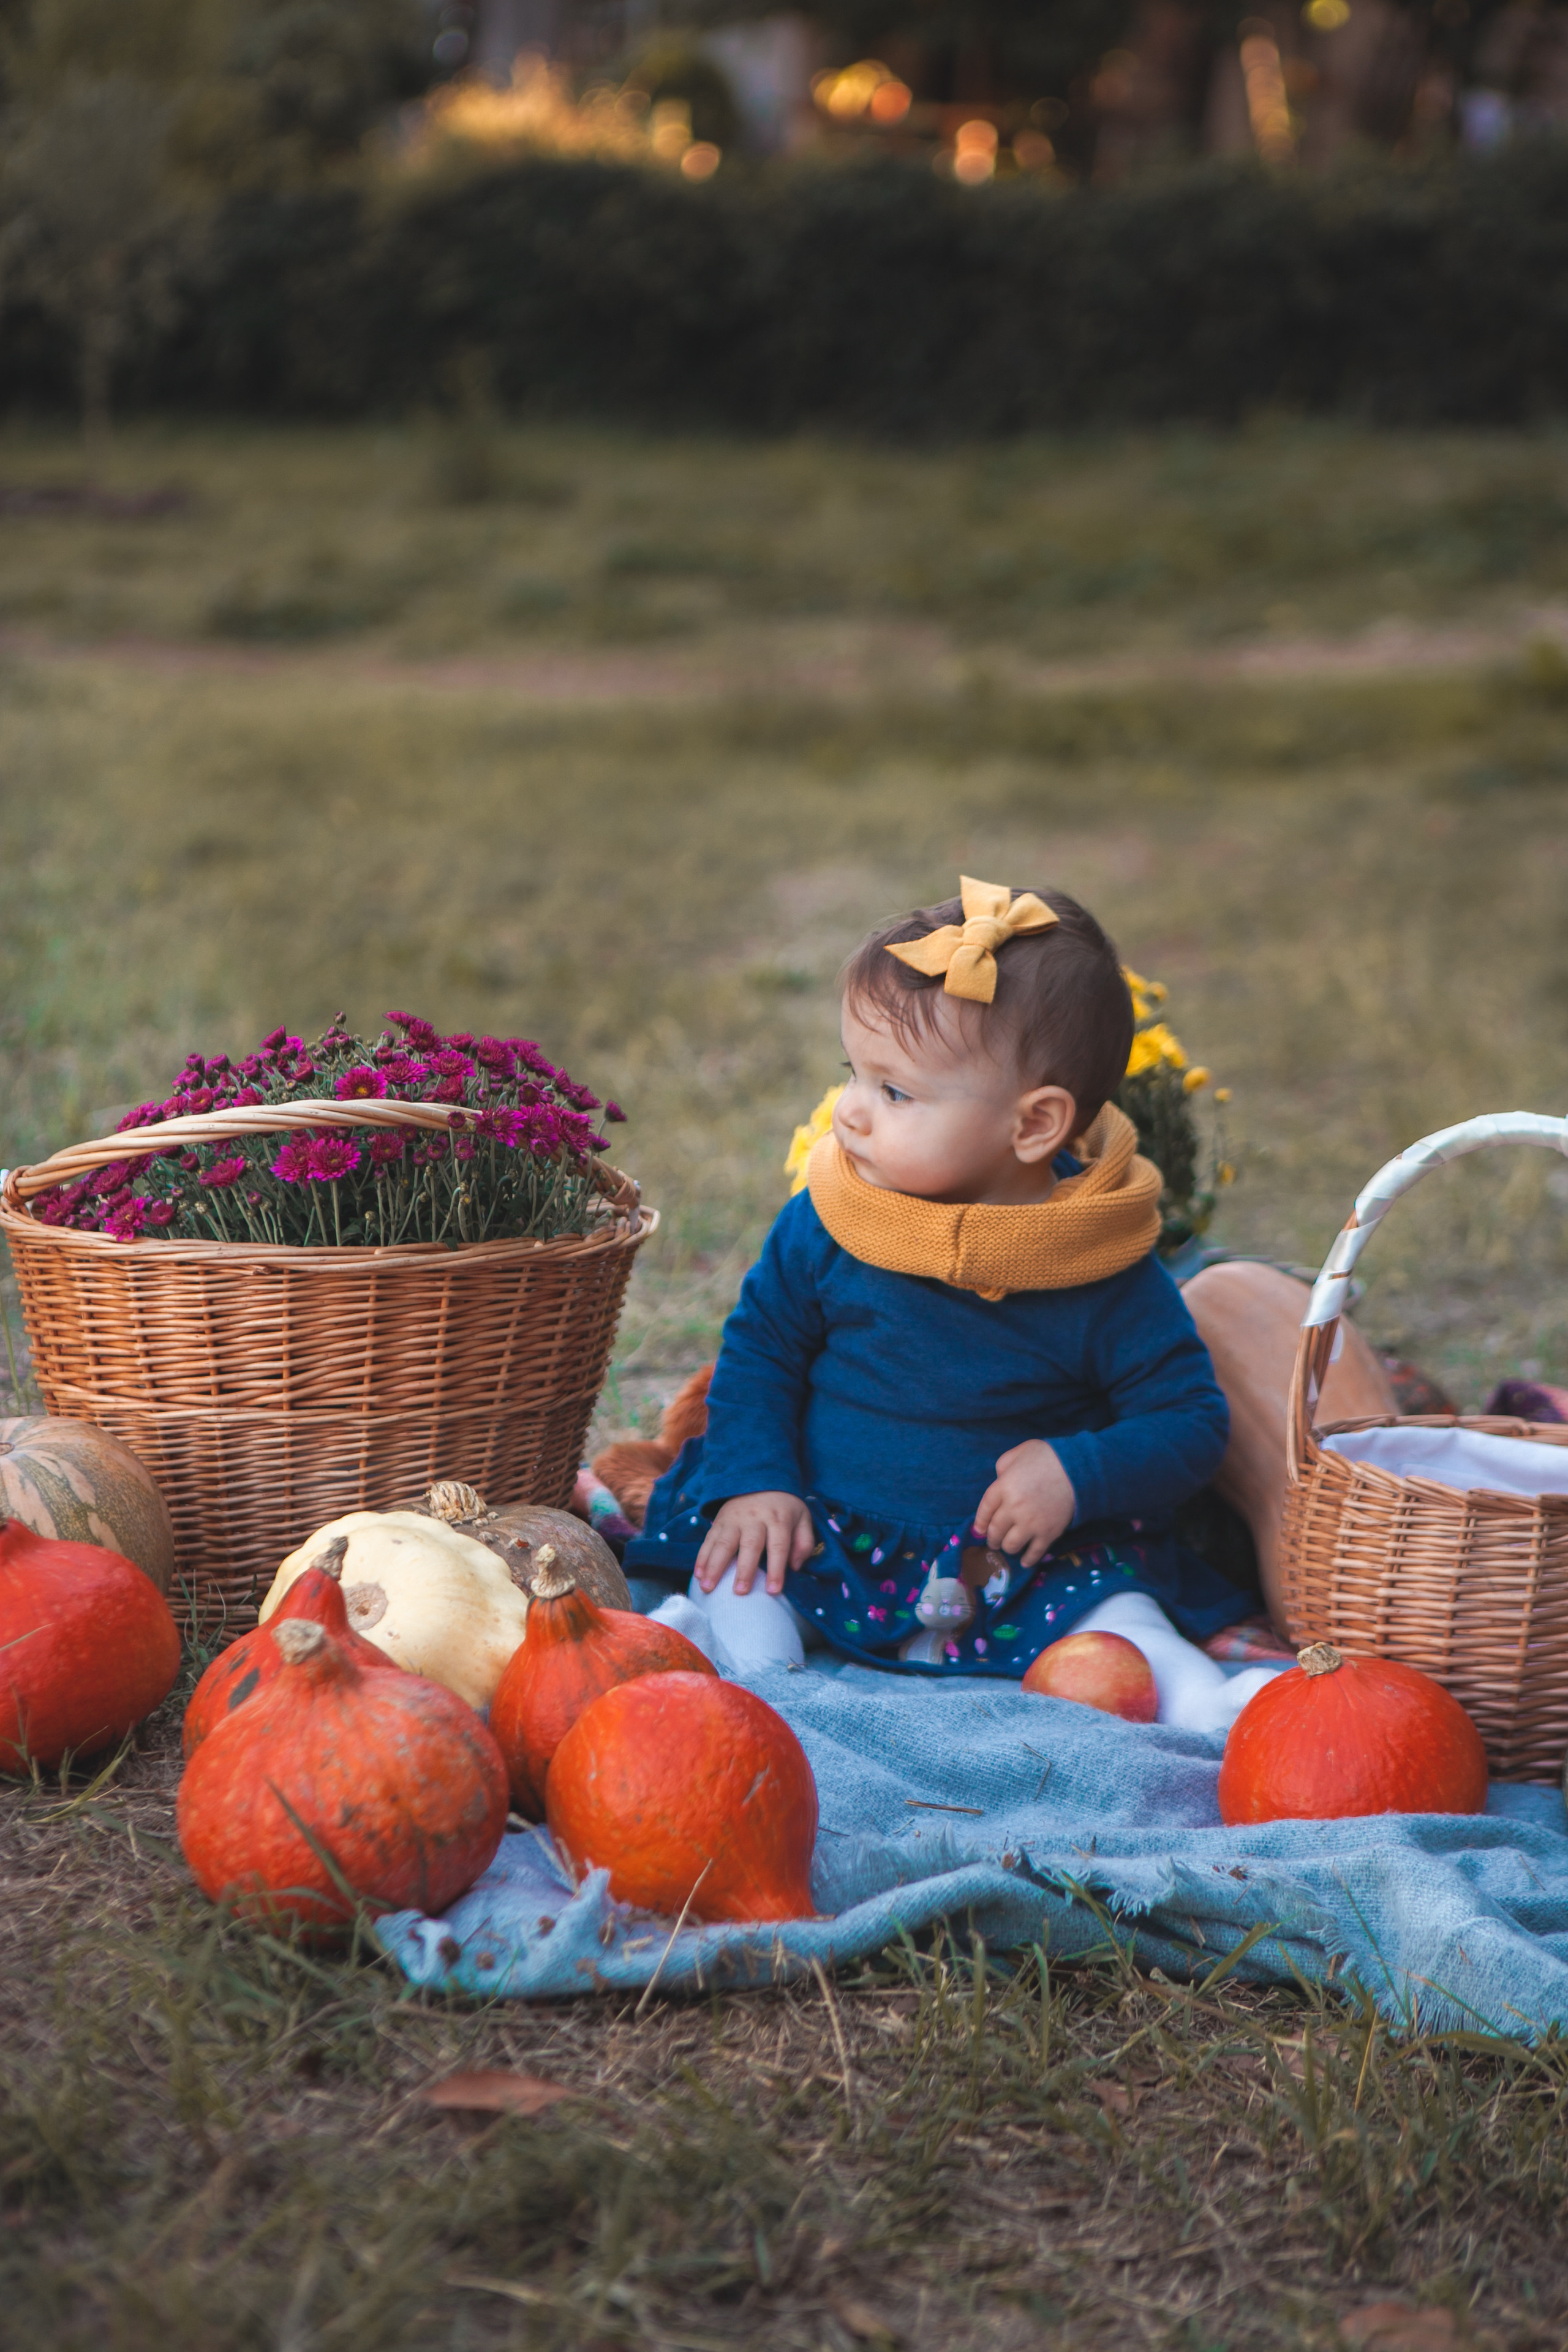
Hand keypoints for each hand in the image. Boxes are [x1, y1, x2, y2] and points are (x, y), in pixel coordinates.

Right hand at [694, 1491, 815, 1596]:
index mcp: (778, 1518)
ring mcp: (734, 1519)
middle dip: (744, 1569)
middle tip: (739, 1592)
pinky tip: (698, 1575)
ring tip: (708, 1587)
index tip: (773, 1591)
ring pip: (724, 1543)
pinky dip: (702, 1557)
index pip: (778, 1546)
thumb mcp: (802, 1518)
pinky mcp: (719, 1521)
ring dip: (715, 1566)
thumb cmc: (784, 1508)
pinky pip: (709, 1540)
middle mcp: (755, 1518)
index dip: (776, 1569)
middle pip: (749, 1545)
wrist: (759, 1479)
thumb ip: (804, 1543)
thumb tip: (795, 1567)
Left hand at [974, 1441, 1075, 1568]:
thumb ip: (1003, 1467)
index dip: (980, 1523)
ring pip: (1011, 1545)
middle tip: (993, 1541)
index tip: (979, 1530)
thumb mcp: (1019, 1453)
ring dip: (1007, 1548)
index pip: (984, 1510)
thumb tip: (1000, 1480)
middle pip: (995, 1531)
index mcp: (1004, 1487)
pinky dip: (1028, 1560)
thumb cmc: (1047, 1457)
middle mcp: (1014, 1508)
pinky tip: (1025, 1561)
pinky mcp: (1048, 1533)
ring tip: (1009, 1546)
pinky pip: (1034, 1553)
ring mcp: (1031, 1523)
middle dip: (992, 1538)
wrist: (1078, 1469)